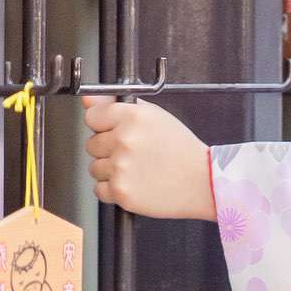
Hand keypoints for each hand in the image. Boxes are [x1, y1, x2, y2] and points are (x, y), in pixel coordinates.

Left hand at [83, 95, 215, 220]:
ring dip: (111, 170)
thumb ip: (117, 105)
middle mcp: (124, 140)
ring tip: (138, 169)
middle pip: (92, 144)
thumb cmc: (181, 149)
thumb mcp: (155, 117)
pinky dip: (114, 189)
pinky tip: (136, 183)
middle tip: (135, 153)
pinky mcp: (121, 191)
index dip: (103, 125)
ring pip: (95, 168)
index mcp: (133, 117)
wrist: (202, 180)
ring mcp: (121, 167)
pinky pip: (100, 189)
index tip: (115, 131)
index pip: (92, 116)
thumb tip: (88, 99)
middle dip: (109, 149)